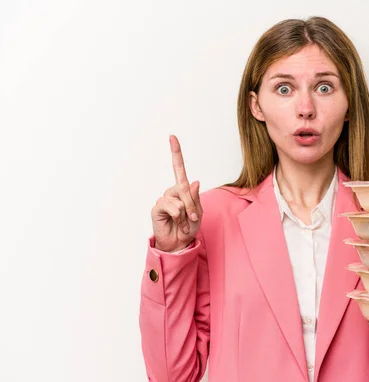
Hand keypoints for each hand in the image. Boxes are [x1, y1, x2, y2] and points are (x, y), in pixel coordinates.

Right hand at [151, 135, 202, 251]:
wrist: (179, 243)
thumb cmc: (189, 228)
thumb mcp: (198, 213)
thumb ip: (196, 198)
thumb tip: (195, 181)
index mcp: (183, 190)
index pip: (178, 168)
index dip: (176, 152)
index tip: (172, 136)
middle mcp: (172, 192)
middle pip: (184, 188)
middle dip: (192, 204)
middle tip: (193, 218)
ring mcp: (164, 199)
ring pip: (179, 199)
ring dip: (186, 212)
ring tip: (183, 222)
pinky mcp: (157, 208)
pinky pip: (172, 206)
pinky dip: (178, 216)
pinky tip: (176, 222)